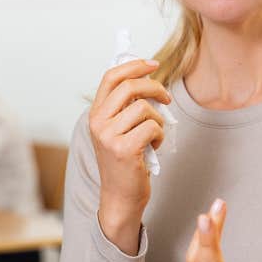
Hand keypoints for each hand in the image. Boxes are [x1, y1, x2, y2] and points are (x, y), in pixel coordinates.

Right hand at [90, 59, 170, 254]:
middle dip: (155, 88)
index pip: (111, 77)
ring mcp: (109, 136)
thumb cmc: (126, 161)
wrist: (120, 197)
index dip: (134, 66)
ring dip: (158, 120)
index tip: (153, 64)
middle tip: (166, 98)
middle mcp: (98, 123)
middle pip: (130, 87)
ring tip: (155, 134)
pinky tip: (155, 147)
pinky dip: (160, 136)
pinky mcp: (124, 150)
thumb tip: (148, 78)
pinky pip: (153, 128)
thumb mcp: (119, 129)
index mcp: (96, 114)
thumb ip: (126, 106)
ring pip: (145, 109)